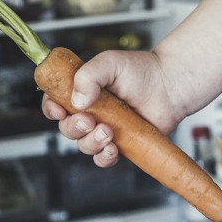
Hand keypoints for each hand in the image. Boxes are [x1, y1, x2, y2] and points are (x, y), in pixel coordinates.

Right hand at [41, 50, 182, 166]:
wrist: (170, 85)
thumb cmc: (141, 70)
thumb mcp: (110, 62)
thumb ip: (88, 75)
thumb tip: (76, 100)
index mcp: (81, 91)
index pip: (54, 102)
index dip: (51, 109)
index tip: (59, 111)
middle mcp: (90, 112)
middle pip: (67, 128)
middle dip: (74, 127)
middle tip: (90, 120)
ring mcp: (104, 129)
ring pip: (84, 145)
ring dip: (91, 142)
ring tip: (109, 131)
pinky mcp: (120, 144)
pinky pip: (103, 159)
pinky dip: (104, 157)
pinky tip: (114, 147)